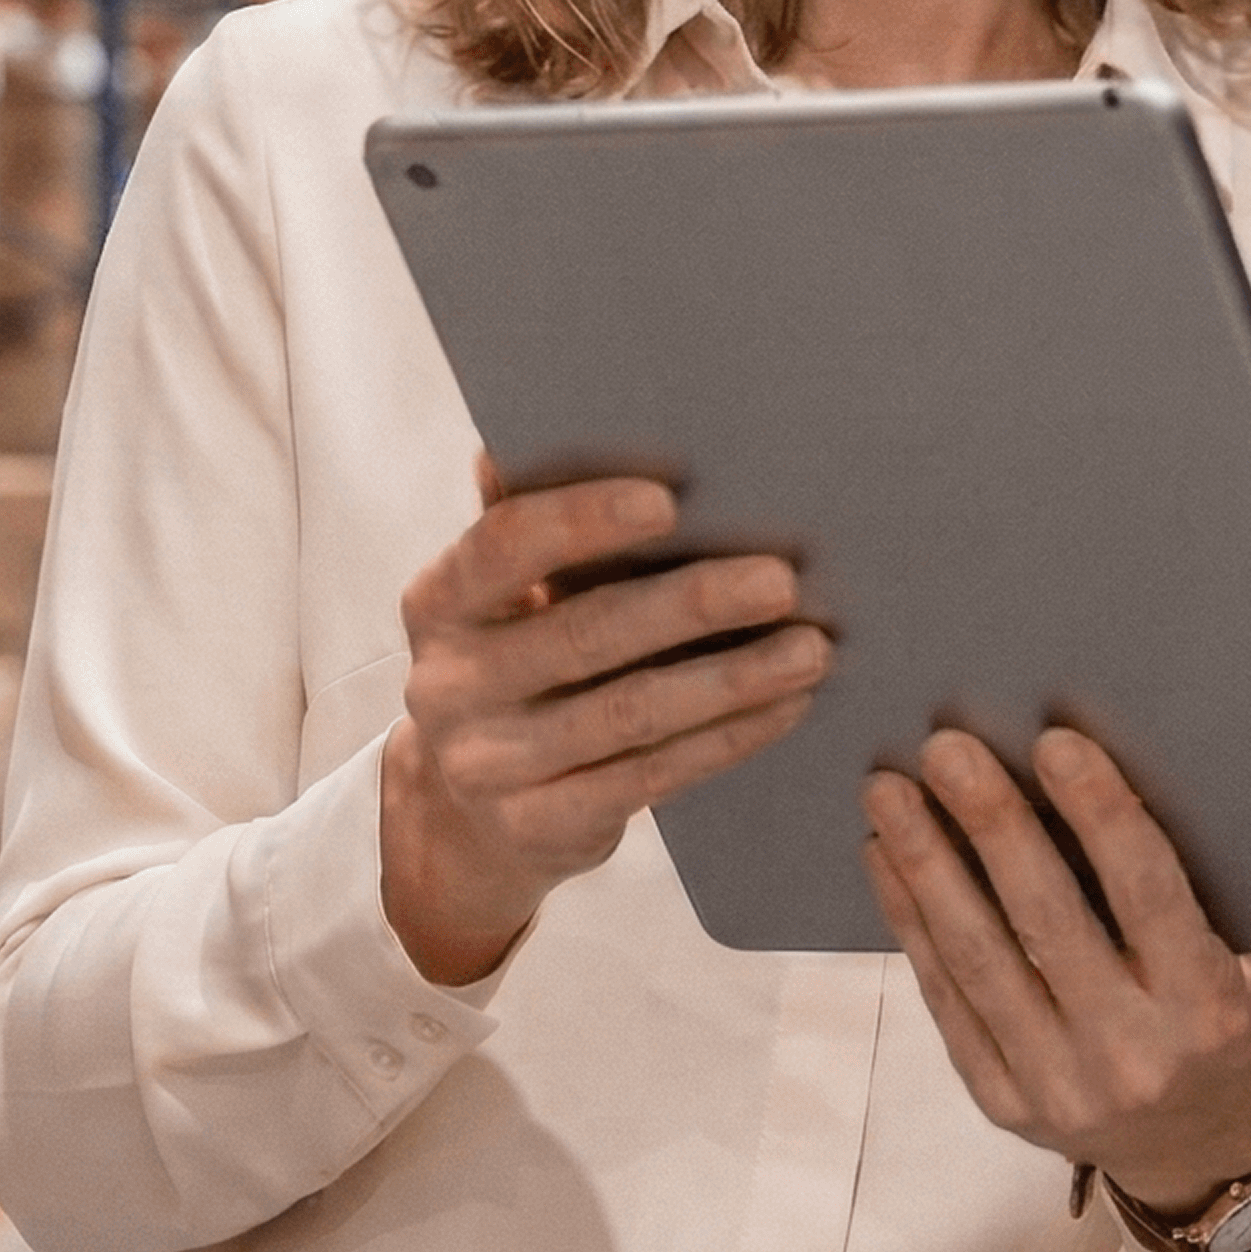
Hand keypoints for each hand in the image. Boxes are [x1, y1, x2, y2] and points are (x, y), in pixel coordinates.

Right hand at [381, 468, 829, 987]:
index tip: (669, 500)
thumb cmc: (513, 661)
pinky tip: (785, 707)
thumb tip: (541, 426)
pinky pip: (651, 778)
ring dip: (731, 680)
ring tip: (811, 650)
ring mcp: (491, 765)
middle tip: (783, 580)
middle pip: (582, 635)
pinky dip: (727, 739)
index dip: (582, 520)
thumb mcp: (498, 598)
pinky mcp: (541, 826)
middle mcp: (450, 684)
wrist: (464, 812)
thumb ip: (525, 523)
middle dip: (690, 605)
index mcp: (439, 602)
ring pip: (630, 715)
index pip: (503, 546)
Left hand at [860, 725, 1250, 1218]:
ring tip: (889, 793)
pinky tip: (887, 860)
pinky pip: (946, 1001)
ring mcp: (1059, 1088)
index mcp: (1206, 1010)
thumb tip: (1081, 773)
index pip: (1148, 893)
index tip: (1055, 740)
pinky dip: (912, 923)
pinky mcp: (1003, 1104)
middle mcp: (1131, 1056)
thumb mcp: (1232, 956)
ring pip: (978, 959)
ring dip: (926, 864)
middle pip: (1045, 920)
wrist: (1205, 1145)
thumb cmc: (1218, 1017)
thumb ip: (1179, 884)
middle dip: (990, 824)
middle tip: (946, 748)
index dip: (1101, 812)